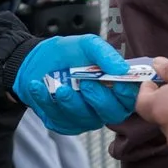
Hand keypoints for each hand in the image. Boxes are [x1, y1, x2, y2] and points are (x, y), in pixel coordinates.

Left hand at [12, 35, 138, 132]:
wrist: (37, 60)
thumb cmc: (68, 53)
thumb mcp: (88, 45)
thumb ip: (105, 54)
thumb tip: (122, 69)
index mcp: (115, 88)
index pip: (130, 98)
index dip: (126, 94)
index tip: (117, 82)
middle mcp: (104, 106)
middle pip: (112, 114)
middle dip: (99, 99)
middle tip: (85, 83)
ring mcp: (84, 117)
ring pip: (85, 118)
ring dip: (72, 103)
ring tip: (60, 87)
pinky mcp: (64, 123)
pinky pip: (60, 120)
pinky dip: (47, 102)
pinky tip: (38, 87)